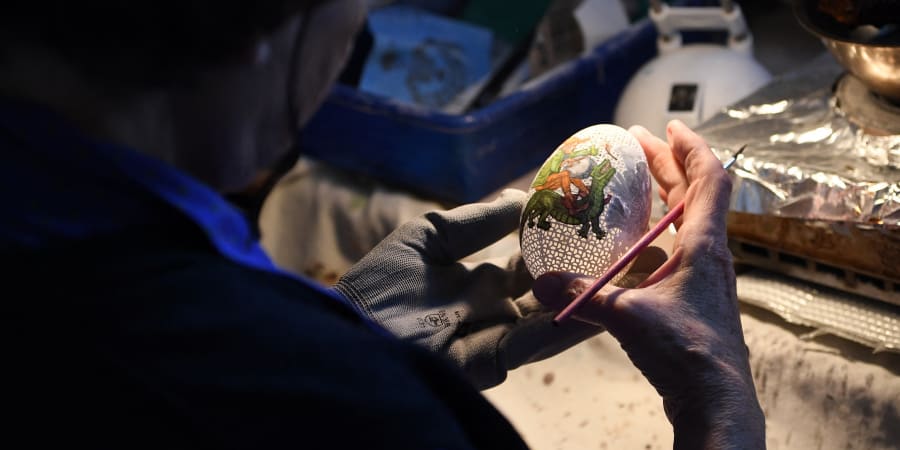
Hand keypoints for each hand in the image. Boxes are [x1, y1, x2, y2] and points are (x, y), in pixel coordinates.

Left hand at [332, 189, 656, 389]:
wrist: (350, 335)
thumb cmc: (379, 285)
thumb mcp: (426, 239)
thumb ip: (476, 222)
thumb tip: (522, 196)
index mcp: (477, 279)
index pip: (531, 259)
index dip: (563, 244)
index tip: (599, 223)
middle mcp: (493, 308)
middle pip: (551, 289)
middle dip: (588, 273)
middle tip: (632, 253)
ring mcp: (495, 337)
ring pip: (551, 317)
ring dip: (588, 300)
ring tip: (629, 280)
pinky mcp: (491, 363)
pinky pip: (533, 342)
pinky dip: (563, 327)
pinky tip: (594, 308)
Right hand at [532, 121, 764, 448]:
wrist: (715, 398)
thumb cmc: (685, 351)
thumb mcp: (626, 316)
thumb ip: (581, 295)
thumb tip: (539, 283)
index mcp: (703, 245)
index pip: (708, 178)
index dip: (690, 146)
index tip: (668, 125)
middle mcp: (710, 254)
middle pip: (694, 194)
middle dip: (666, 163)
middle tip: (636, 143)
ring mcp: (705, 277)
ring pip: (688, 222)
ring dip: (664, 198)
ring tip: (633, 186)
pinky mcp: (695, 298)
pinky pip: (678, 252)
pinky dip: (656, 237)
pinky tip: (629, 247)